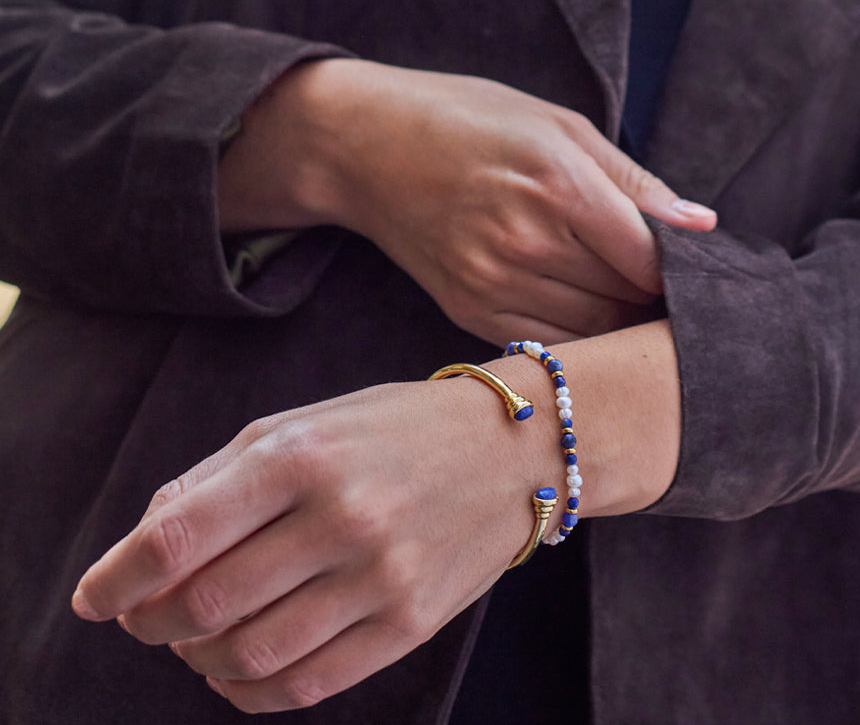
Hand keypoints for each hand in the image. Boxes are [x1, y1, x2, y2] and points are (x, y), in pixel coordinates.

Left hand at [71, 377, 553, 713]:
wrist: (512, 448)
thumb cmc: (391, 429)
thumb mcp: (303, 423)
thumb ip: (218, 476)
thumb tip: (145, 541)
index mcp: (300, 455)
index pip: (179, 535)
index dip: (118, 576)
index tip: (92, 598)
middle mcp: (338, 515)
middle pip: (203, 605)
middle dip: (151, 622)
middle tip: (143, 617)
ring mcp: (377, 576)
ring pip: (247, 656)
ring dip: (198, 659)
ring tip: (194, 639)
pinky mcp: (407, 624)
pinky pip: (303, 687)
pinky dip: (249, 692)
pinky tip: (238, 670)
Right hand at [221, 61, 715, 344]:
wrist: (365, 146)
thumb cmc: (469, 118)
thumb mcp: (557, 122)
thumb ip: (633, 181)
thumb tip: (703, 224)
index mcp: (556, 181)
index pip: (650, 257)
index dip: (684, 270)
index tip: (699, 266)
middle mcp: (525, 239)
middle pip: (626, 299)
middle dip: (658, 299)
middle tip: (677, 290)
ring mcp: (491, 282)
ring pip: (593, 332)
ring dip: (622, 323)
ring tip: (634, 300)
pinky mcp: (468, 311)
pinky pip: (547, 345)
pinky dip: (580, 337)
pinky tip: (588, 312)